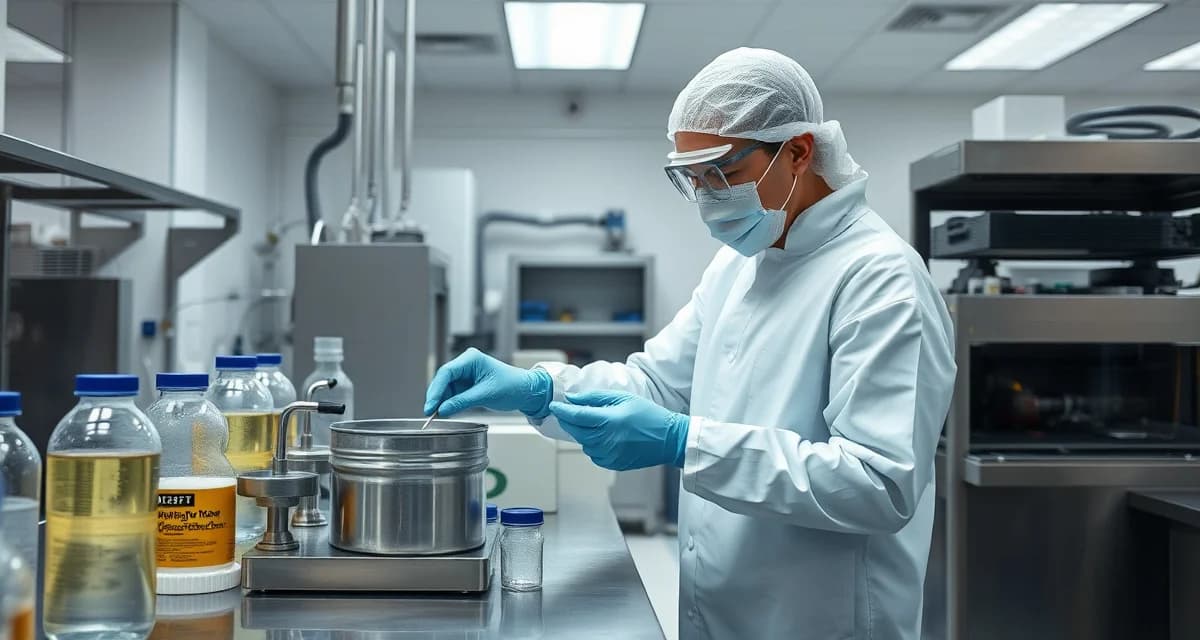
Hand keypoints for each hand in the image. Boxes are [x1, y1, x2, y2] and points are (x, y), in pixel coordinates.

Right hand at [425, 348, 551, 416]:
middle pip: (443, 380)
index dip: (436, 389)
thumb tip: (442, 409)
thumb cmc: (511, 385)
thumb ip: (462, 402)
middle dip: (436, 396)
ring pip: (446, 388)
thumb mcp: (485, 395)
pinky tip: (446, 411)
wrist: (525, 391)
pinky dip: (449, 403)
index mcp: (471, 359)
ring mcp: (466, 375)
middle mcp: (466, 365)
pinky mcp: (467, 386)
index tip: (431, 404)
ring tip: (437, 414)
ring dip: (442, 401)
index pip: (447, 372)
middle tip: (430, 412)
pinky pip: (453, 394)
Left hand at [548, 391, 688, 470]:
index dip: (562, 410)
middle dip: (568, 421)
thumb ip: (595, 397)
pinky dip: (592, 444)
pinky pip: (593, 454)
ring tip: (593, 423)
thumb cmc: (649, 415)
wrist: (668, 439)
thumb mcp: (623, 398)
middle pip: (576, 431)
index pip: (577, 416)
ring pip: (583, 443)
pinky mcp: (612, 464)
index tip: (553, 406)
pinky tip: (604, 436)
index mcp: (609, 420)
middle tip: (565, 413)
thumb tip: (574, 398)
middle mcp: (606, 440)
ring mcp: (609, 454)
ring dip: (582, 433)